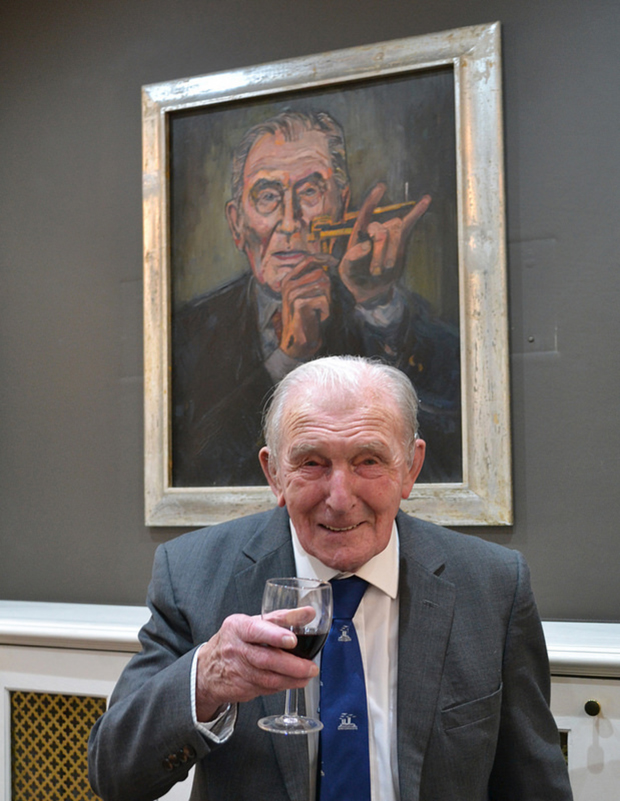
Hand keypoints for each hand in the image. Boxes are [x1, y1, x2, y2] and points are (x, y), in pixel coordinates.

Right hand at [195, 608, 317, 721]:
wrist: (208, 668)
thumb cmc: (236, 640)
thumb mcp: (254, 623)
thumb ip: (283, 618)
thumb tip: (309, 612)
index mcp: (238, 627)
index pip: (257, 630)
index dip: (275, 635)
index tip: (292, 640)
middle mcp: (235, 648)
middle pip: (265, 659)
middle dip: (292, 665)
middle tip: (310, 667)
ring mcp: (236, 671)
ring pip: (268, 679)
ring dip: (291, 679)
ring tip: (307, 675)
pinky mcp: (240, 688)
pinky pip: (265, 689)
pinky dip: (282, 686)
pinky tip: (292, 682)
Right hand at [279, 254, 335, 358]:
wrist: (299, 340)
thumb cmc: (308, 316)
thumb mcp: (308, 293)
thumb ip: (314, 278)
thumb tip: (329, 262)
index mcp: (289, 278)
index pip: (308, 259)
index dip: (323, 258)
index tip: (335, 261)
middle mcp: (288, 283)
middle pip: (321, 273)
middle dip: (328, 289)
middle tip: (321, 304)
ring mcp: (292, 293)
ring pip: (323, 286)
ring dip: (327, 301)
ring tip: (318, 311)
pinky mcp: (298, 303)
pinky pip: (323, 299)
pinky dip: (325, 310)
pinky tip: (318, 317)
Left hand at [338, 183, 431, 304]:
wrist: (368, 289)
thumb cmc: (354, 277)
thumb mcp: (346, 271)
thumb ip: (352, 258)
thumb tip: (366, 245)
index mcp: (359, 234)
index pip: (365, 214)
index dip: (373, 201)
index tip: (382, 187)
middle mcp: (374, 231)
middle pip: (381, 231)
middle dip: (380, 252)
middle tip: (375, 271)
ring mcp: (388, 236)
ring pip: (396, 235)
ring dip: (390, 254)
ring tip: (384, 270)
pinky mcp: (400, 243)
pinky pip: (410, 225)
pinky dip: (417, 213)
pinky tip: (426, 199)